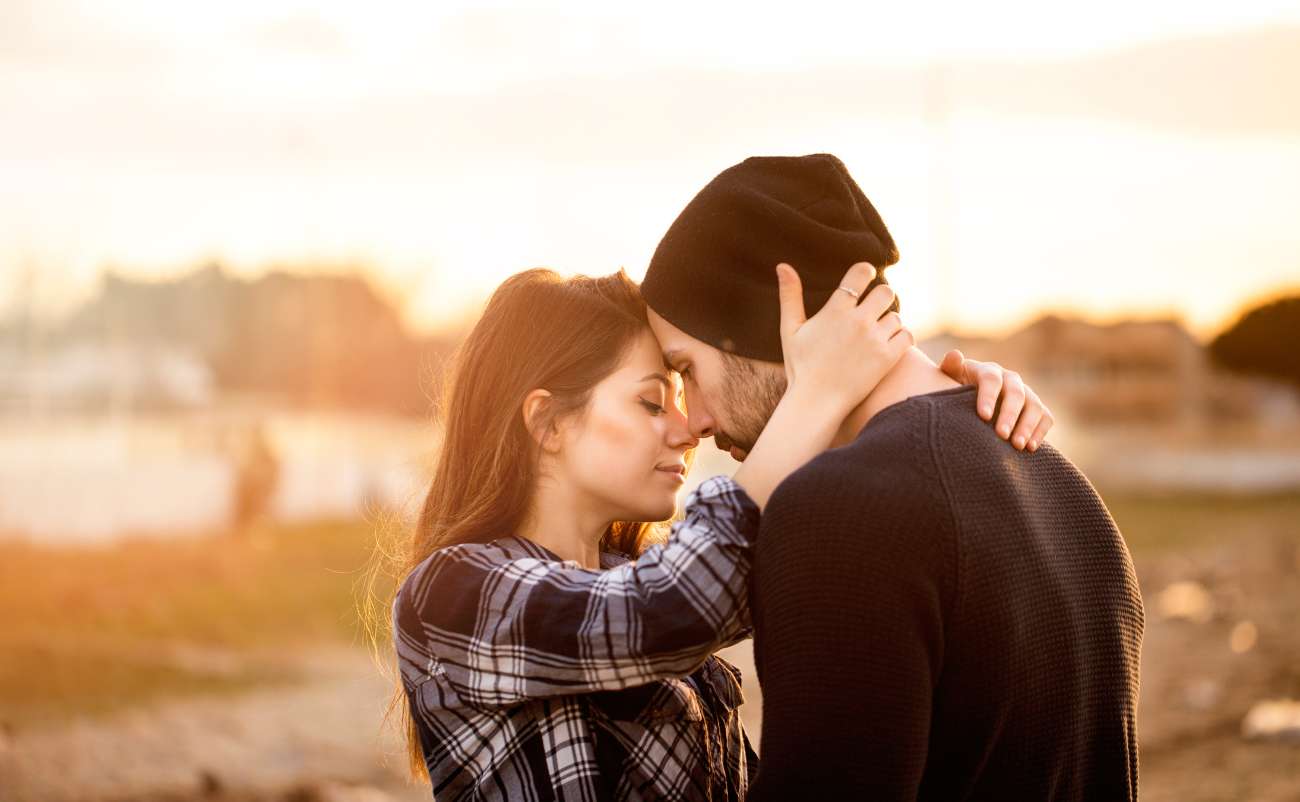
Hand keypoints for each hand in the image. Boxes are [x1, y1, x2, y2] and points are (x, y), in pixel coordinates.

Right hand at [777, 261, 913, 416]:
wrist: (816, 403)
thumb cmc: (800, 367)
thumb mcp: (791, 330)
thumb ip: (790, 296)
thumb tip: (782, 265)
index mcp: (835, 309)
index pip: (862, 273)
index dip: (865, 273)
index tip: (863, 280)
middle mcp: (858, 321)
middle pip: (886, 291)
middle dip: (880, 298)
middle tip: (872, 310)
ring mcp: (875, 340)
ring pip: (896, 315)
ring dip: (888, 322)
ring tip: (875, 335)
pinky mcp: (888, 358)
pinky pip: (907, 335)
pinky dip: (900, 338)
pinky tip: (888, 345)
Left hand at [938, 349, 1054, 451]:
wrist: (971, 402)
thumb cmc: (956, 391)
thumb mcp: (951, 378)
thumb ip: (950, 368)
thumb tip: (955, 355)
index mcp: (989, 371)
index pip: (991, 380)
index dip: (988, 396)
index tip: (983, 416)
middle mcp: (1011, 380)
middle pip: (1016, 394)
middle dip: (1010, 415)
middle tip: (1001, 435)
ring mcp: (1027, 394)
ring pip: (1034, 406)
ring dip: (1027, 426)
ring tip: (1017, 445)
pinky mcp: (1037, 409)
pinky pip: (1045, 418)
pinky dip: (1040, 432)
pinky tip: (1030, 448)